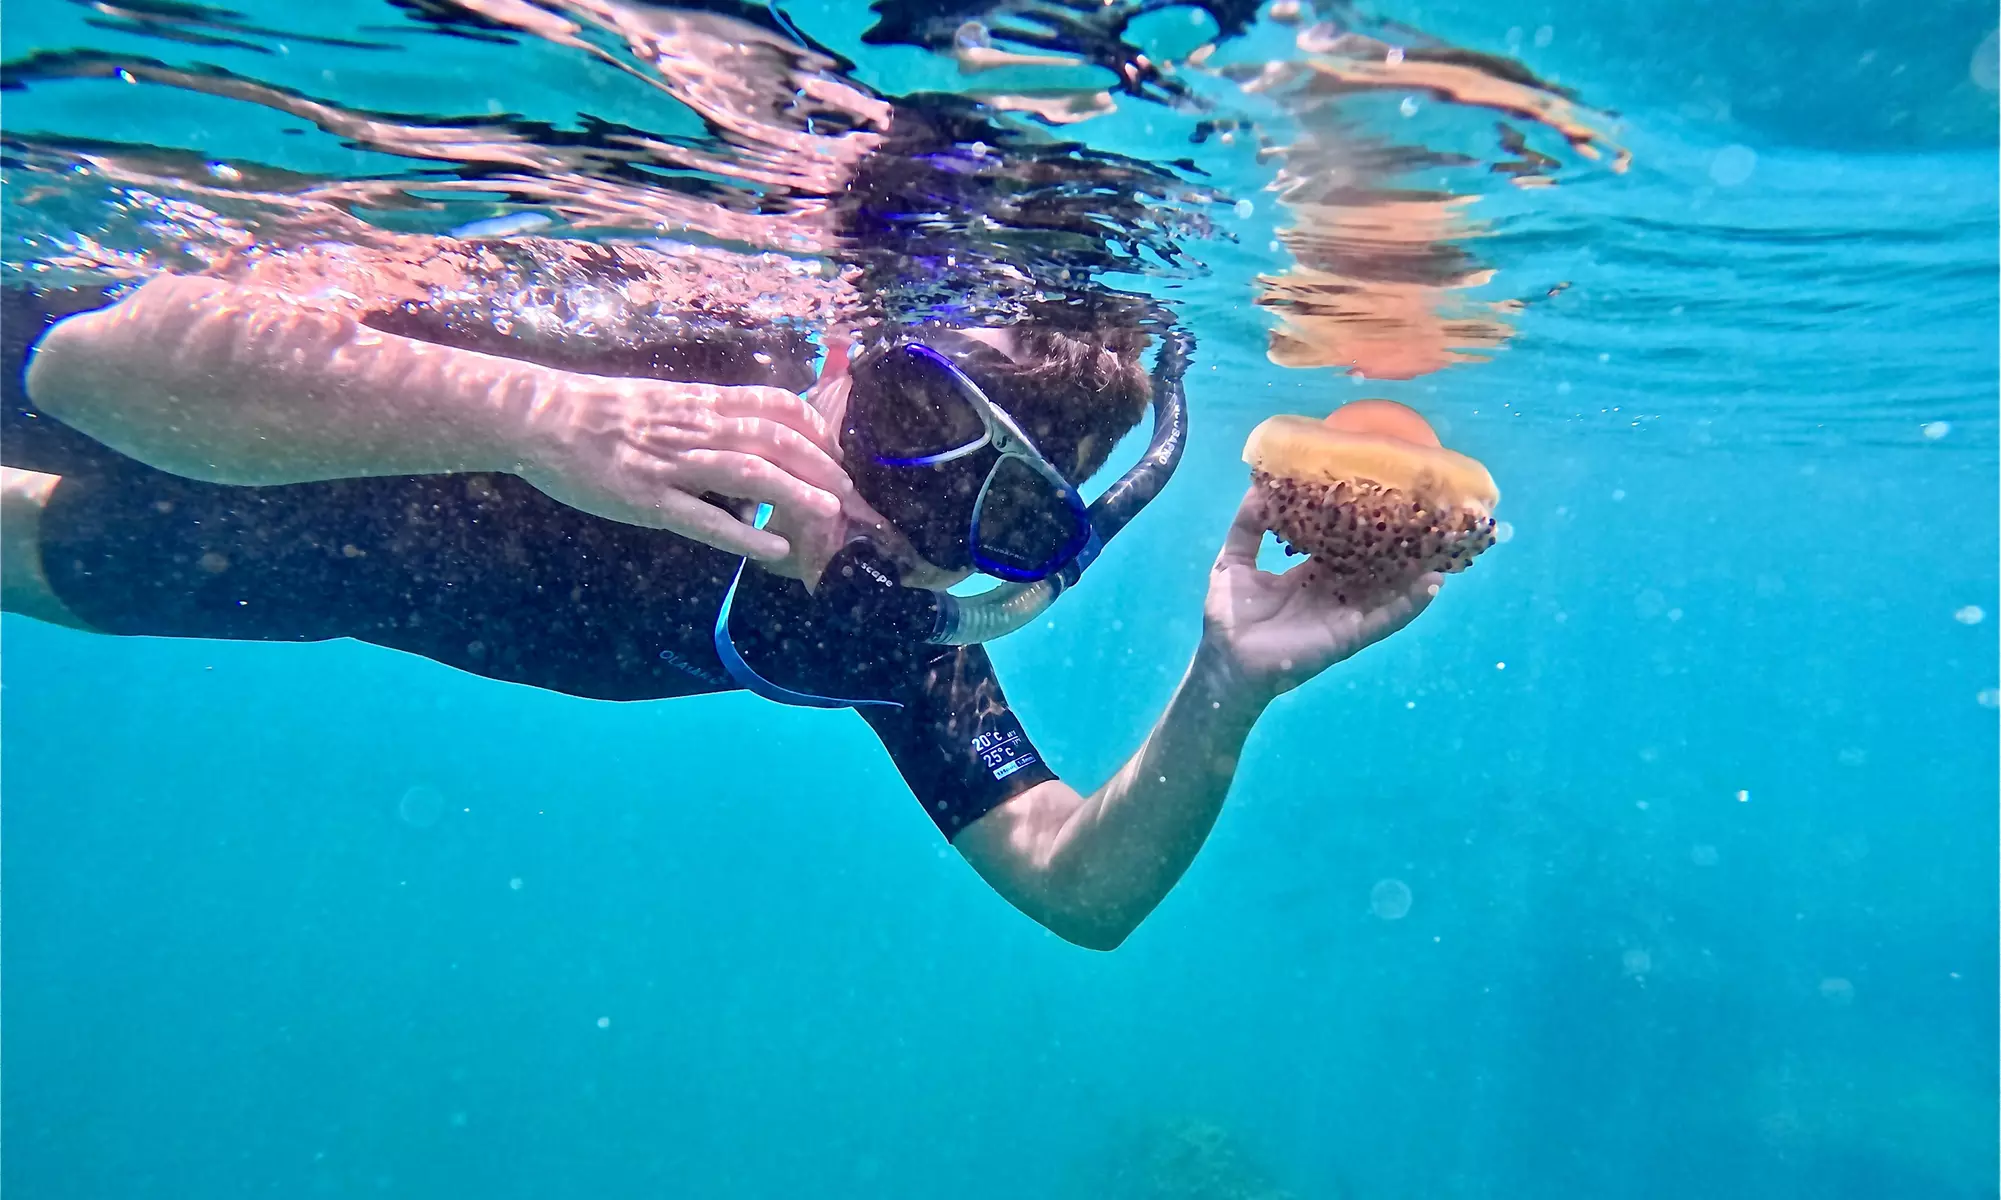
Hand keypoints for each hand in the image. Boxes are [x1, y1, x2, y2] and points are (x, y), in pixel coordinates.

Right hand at [518, 373, 856, 561]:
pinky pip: (702, 518)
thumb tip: (754, 439)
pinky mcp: (646, 499)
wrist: (544, 417)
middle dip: (821, 467)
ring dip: (797, 495)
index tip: (837, 453)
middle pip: (775, 441)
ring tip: (831, 517)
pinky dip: (742, 535)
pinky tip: (774, 548)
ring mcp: (671, 464)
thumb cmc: (606, 412)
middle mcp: (695, 429)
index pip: (776, 406)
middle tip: (849, 495)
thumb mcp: (667, 402)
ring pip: (749, 474)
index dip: (815, 429)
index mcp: (702, 403)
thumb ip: (710, 418)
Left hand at [1203, 487, 1440, 697]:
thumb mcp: (1234, 561)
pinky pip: (1385, 619)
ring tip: (1442, 544)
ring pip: (1387, 588)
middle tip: (1423, 513)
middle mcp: (1332, 590)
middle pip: (1370, 562)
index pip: (1341, 542)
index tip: (1377, 493)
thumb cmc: (1229, 616)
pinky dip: (1409, 604)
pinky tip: (1433, 585)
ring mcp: (1344, 613)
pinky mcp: (1348, 634)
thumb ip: (1247, 527)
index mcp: (1309, 573)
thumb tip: (1257, 486)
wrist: (1225, 661)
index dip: (1358, 520)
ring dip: (1414, 569)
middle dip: (1395, 542)